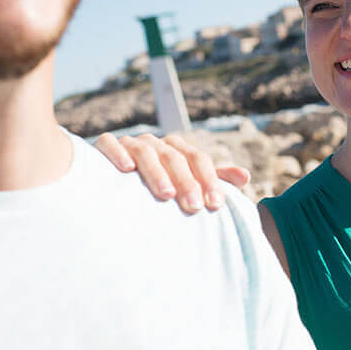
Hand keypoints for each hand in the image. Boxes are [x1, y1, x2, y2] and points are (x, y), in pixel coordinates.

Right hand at [95, 132, 250, 213]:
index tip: (216, 204)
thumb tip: (245, 177)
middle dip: (186, 181)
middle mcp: (155, 143)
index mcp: (177, 149)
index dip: (209, 179)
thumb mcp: (186, 181)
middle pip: (174, 156)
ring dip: (156, 172)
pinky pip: (110, 143)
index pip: (198, 159)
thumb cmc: (158, 184)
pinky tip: (126, 169)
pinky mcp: (105, 146)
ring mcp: (130, 143)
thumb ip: (214, 179)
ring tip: (166, 195)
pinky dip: (118, 153)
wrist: (114, 181)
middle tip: (194, 206)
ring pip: (145, 151)